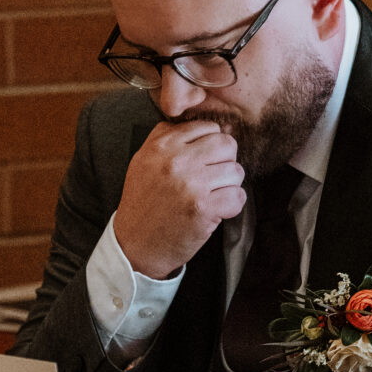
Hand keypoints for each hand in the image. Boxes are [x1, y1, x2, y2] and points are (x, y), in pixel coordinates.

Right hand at [113, 120, 245, 278]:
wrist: (134, 245)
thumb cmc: (143, 203)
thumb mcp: (144, 160)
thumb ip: (170, 138)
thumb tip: (212, 127)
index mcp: (161, 145)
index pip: (207, 127)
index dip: (211, 145)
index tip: (203, 162)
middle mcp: (176, 160)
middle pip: (226, 144)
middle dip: (225, 161)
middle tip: (213, 179)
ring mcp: (190, 184)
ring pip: (236, 171)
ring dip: (229, 186)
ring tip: (211, 196)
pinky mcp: (202, 208)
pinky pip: (237, 196)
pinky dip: (232, 206)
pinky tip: (216, 211)